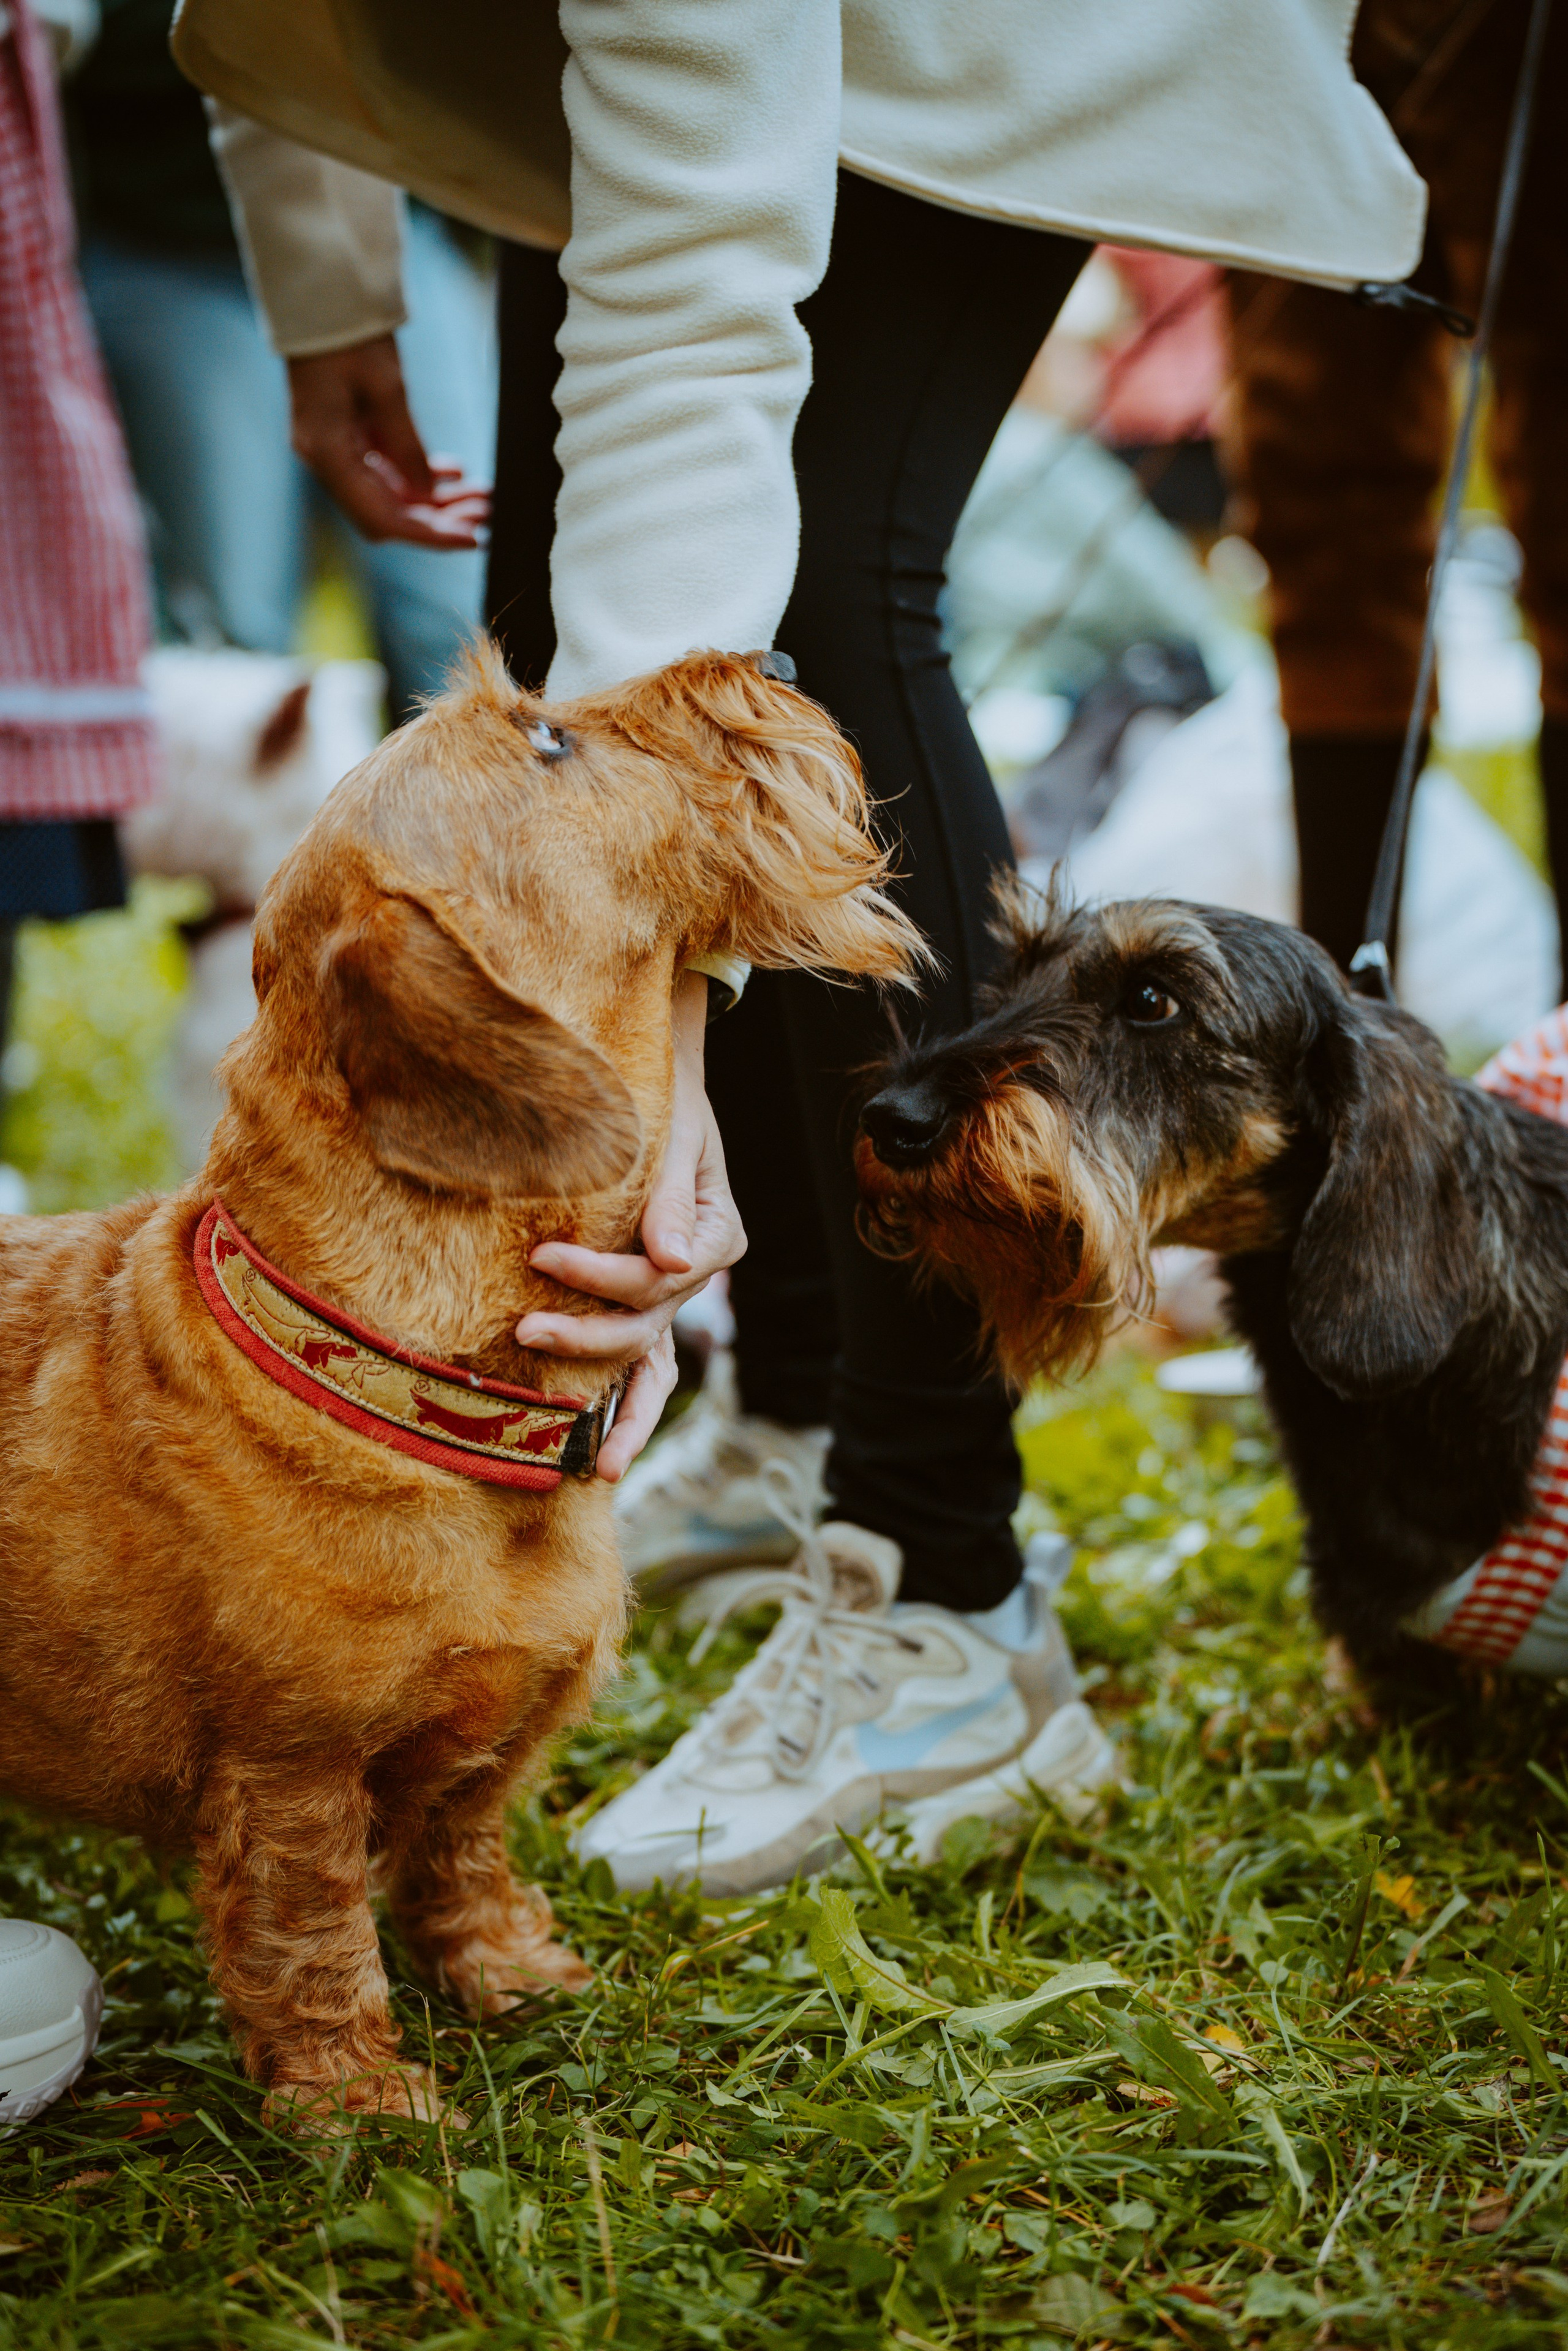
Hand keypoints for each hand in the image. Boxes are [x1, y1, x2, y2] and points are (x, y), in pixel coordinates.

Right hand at [287, 336, 490, 547]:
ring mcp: (335, 449)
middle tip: (486, 516)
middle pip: (388, 514)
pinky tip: (455, 473)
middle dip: (438, 521)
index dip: (430, 535)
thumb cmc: (348, 335)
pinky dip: (420, 475)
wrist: (319, 296)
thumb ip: (408, 445)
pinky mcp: (346, 436)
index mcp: (326, 453)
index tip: (473, 539)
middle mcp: (326, 460)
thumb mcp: (387, 387)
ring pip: (392, 495)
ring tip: (482, 496)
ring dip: (436, 500)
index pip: (382, 519)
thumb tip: (428, 493)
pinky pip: (387, 470)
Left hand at [517, 973, 746, 1481]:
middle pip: (648, 1328)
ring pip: (654, 1367)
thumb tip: (670, 1263)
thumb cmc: (662, 1099)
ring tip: (592, 1466)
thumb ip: (671, 1198)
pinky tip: (589, 1446)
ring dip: (623, 1414)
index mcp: (715, 1236)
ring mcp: (672, 1295)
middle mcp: (695, 1275)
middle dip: (588, 1341)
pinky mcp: (644, 1299)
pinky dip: (616, 1400)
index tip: (540, 1259)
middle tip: (525, 1334)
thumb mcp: (677, 1136)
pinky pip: (636, 1360)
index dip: (600, 1277)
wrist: (655, 1087)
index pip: (656, 1277)